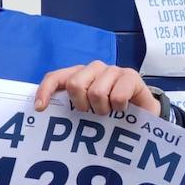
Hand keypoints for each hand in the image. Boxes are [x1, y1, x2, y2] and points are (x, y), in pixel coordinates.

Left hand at [34, 61, 159, 115]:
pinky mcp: (130, 75)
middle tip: (92, 112)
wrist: (143, 115)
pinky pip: (117, 96)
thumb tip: (42, 112)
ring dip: (102, 109)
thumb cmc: (110, 114)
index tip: (41, 108)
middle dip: (81, 104)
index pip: (55, 77)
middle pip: (75, 84)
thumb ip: (68, 108)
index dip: (45, 91)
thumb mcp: (86, 112)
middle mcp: (93, 69)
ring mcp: (112, 70)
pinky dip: (119, 107)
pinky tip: (123, 108)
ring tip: (109, 112)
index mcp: (79, 75)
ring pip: (96, 92)